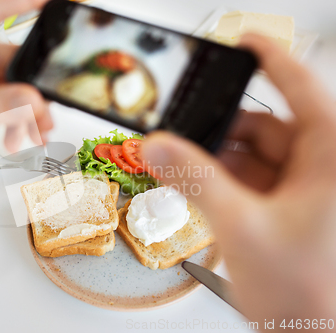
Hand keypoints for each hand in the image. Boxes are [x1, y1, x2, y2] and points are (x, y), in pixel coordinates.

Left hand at [0, 0, 51, 185]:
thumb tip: (29, 98)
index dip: (21, 3)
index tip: (50, 2)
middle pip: (9, 59)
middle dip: (30, 87)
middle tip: (42, 110)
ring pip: (14, 85)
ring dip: (28, 109)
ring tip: (36, 129)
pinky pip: (9, 104)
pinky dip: (19, 120)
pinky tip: (18, 135)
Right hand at [143, 34, 335, 324]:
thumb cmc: (309, 295)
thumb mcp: (240, 227)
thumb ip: (194, 179)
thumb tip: (158, 147)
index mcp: (331, 158)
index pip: (302, 88)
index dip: (270, 59)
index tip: (243, 41)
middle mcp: (324, 167)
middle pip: (266, 125)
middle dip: (220, 128)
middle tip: (182, 131)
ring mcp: (307, 189)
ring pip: (256, 154)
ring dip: (217, 158)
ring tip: (182, 164)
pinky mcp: (291, 208)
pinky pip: (253, 179)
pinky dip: (226, 179)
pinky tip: (200, 185)